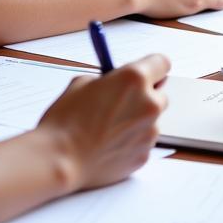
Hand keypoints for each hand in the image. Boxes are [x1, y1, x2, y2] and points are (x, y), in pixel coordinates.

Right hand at [37, 53, 169, 189]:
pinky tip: (109, 143)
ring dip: (137, 119)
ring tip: (108, 127)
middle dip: (145, 95)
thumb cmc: (67, 120)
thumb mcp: (83, 82)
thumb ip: (109, 79)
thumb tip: (118, 82)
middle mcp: (148, 103)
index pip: (162, 63)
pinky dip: (131, 140)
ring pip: (151, 120)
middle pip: (160, 93)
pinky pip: (143, 141)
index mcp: (134, 78)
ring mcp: (149, 132)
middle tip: (123, 100)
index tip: (145, 71)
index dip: (152, 66)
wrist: (60, 159)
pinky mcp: (145, 155)